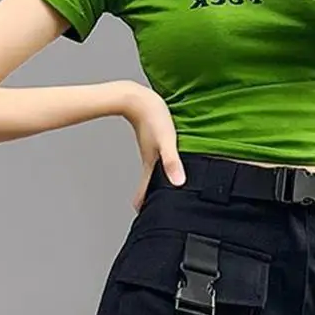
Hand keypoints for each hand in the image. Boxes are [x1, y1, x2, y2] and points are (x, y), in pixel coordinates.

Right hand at [122, 83, 185, 211]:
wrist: (136, 97)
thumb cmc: (152, 116)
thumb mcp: (166, 139)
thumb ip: (172, 161)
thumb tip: (178, 182)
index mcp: (152, 163)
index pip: (145, 190)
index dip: (144, 204)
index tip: (144, 217)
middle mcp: (151, 159)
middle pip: (150, 184)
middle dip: (151, 198)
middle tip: (156, 211)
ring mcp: (152, 150)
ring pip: (154, 172)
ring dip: (158, 183)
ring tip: (166, 192)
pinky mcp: (155, 140)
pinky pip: (160, 159)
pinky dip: (164, 167)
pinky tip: (171, 165)